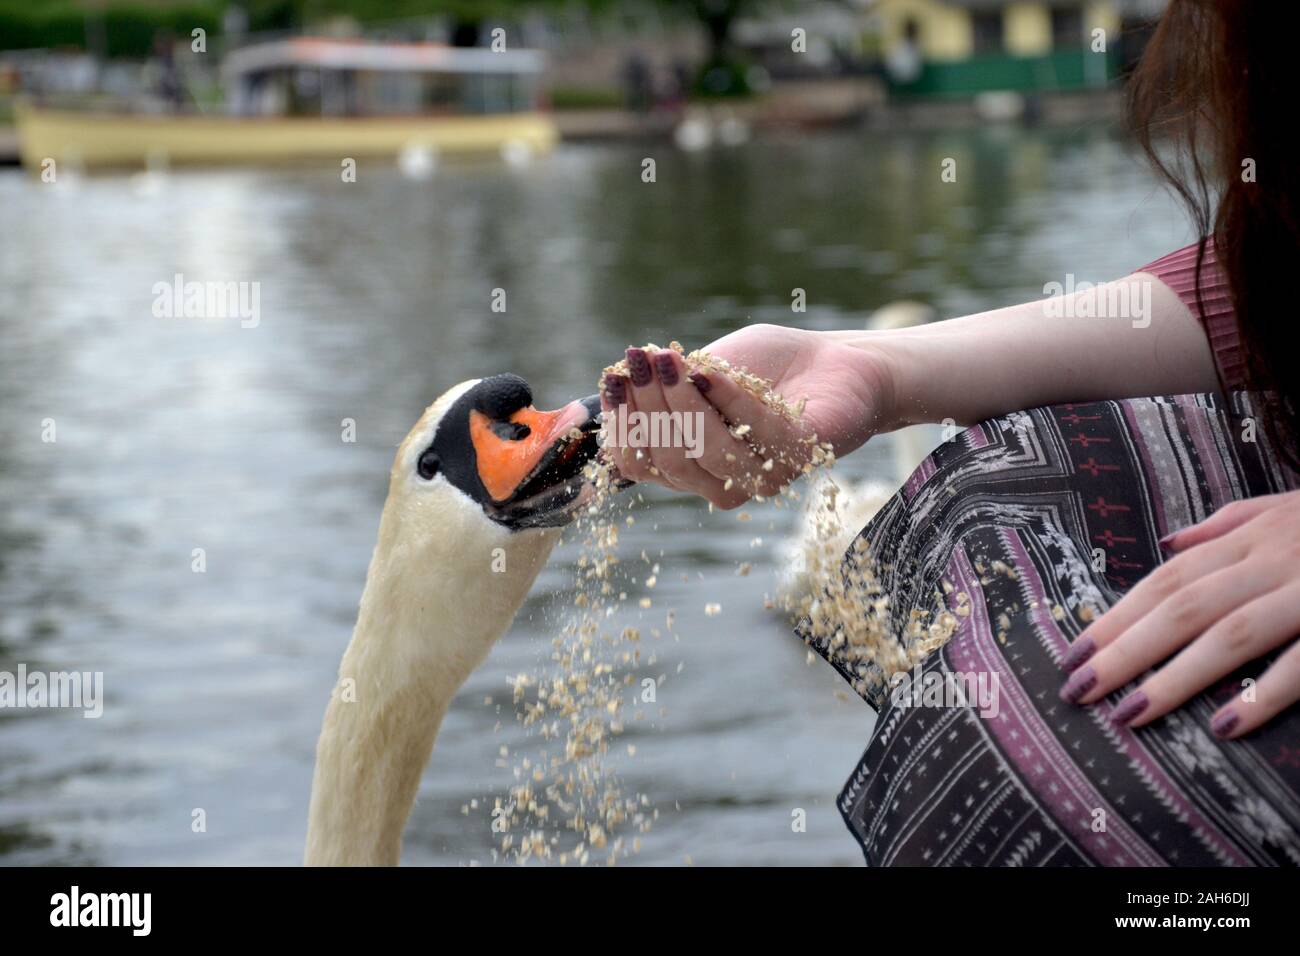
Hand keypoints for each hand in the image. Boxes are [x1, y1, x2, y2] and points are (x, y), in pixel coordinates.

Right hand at [600, 325, 893, 508]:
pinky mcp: (803, 457)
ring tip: (672, 361)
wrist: (837, 359)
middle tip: (642, 359)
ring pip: (709, 454)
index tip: (613, 377)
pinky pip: (757, 437)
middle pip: (670, 460)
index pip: (639, 463)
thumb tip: (618, 379)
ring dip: (684, 404)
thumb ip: (667, 385)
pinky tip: (712, 374)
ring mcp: (764, 474)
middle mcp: (723, 479)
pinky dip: (730, 402)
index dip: (621, 425)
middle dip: (650, 407)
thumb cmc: (766, 365)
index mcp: (692, 464)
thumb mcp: (704, 370)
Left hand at [1060, 490, 1299, 738]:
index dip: (1115, 616)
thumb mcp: (1288, 506)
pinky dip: (1264, 691)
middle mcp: (1272, 559)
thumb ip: (1226, 525)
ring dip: (1174, 677)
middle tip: (1076, 690)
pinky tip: (1224, 724)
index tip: (1071, 653)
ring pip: (1229, 633)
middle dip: (1123, 650)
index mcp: (1251, 537)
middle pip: (1181, 606)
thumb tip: (1168, 544)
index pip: (1165, 579)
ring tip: (1128, 713)